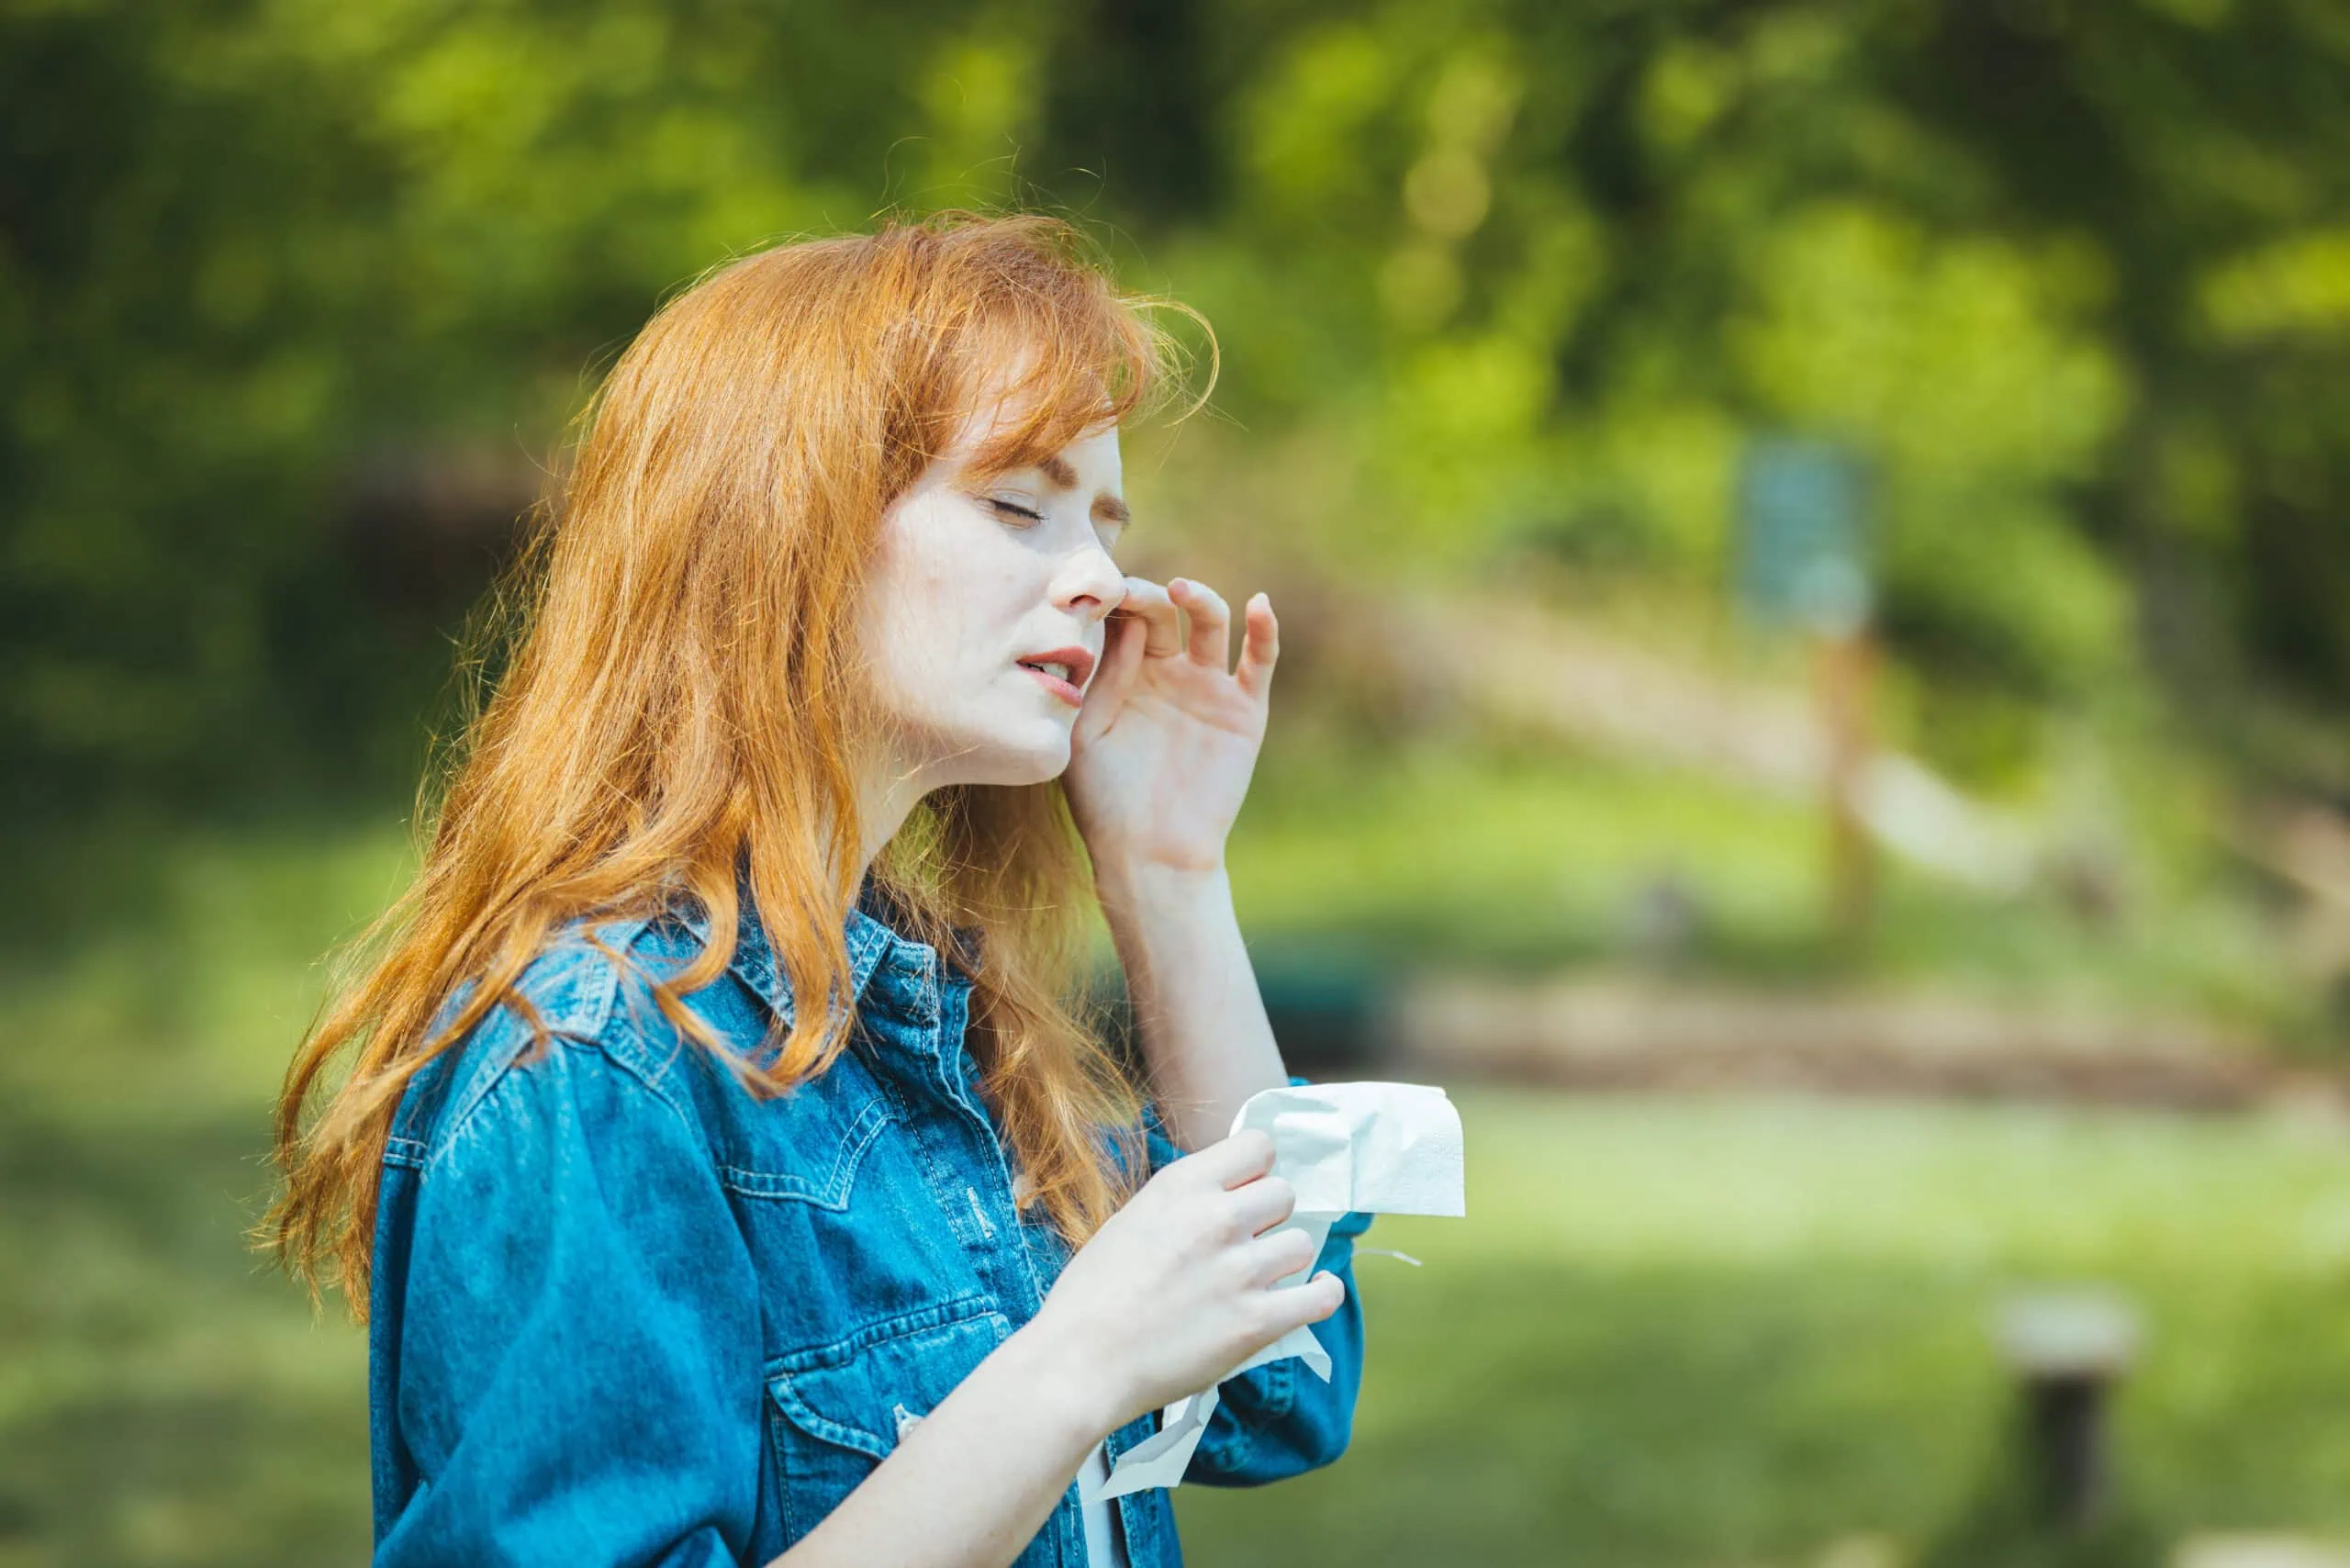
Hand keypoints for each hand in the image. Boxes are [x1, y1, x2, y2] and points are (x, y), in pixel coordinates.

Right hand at [1026, 1128, 1344, 1431]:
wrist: (1080, 1361)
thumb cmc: (1093, 1295)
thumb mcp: (1134, 1219)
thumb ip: (1186, 1202)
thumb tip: (1229, 1196)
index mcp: (1183, 1185)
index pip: (1259, 1146)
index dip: (1255, 1170)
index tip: (1245, 1192)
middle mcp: (1218, 1218)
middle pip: (1285, 1193)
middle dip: (1270, 1216)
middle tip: (1246, 1243)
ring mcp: (1241, 1270)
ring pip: (1303, 1243)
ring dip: (1285, 1259)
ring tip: (1261, 1278)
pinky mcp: (1256, 1322)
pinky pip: (1322, 1296)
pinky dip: (1322, 1293)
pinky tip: (1312, 1292)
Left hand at [1063, 576, 1277, 876]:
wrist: (1150, 852)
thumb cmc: (1106, 798)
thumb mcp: (1088, 733)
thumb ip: (1106, 678)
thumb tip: (1131, 623)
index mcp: (1125, 673)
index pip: (1124, 618)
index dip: (1113, 599)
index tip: (1095, 590)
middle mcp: (1168, 672)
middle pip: (1165, 612)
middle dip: (1149, 595)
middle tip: (1131, 591)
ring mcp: (1208, 686)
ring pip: (1210, 624)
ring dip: (1198, 599)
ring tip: (1180, 590)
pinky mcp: (1245, 709)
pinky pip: (1260, 662)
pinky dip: (1265, 630)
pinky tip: (1259, 606)